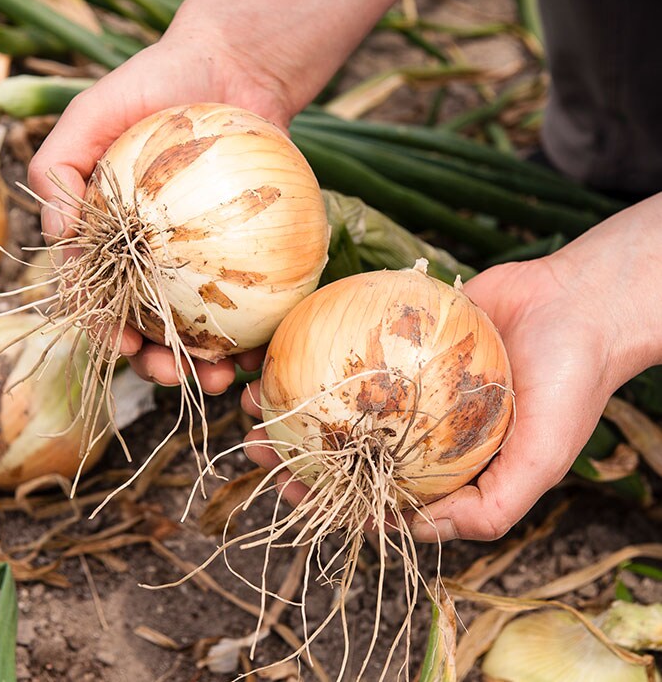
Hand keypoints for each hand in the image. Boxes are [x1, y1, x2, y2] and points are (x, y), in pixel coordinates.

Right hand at [28, 28, 288, 392]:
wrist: (232, 69)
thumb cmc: (154, 87)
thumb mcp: (90, 113)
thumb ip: (59, 166)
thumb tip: (55, 235)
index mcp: (113, 240)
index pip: (102, 297)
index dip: (105, 330)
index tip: (121, 347)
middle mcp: (156, 258)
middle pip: (153, 327)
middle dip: (161, 364)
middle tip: (181, 377)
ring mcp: (204, 259)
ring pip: (203, 326)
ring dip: (209, 363)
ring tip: (226, 378)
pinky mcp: (246, 251)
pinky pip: (251, 298)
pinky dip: (253, 330)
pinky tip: (261, 347)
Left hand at [243, 192, 661, 539]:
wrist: (581, 305)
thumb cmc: (570, 384)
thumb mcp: (541, 463)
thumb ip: (489, 508)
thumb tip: (414, 531)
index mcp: (444, 459)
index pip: (375, 488)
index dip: (329, 496)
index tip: (287, 490)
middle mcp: (419, 419)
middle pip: (345, 439)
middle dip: (296, 449)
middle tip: (255, 446)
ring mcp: (408, 373)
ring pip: (338, 392)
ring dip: (294, 400)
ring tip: (255, 399)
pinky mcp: (403, 329)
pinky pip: (350, 338)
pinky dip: (314, 345)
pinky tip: (282, 348)